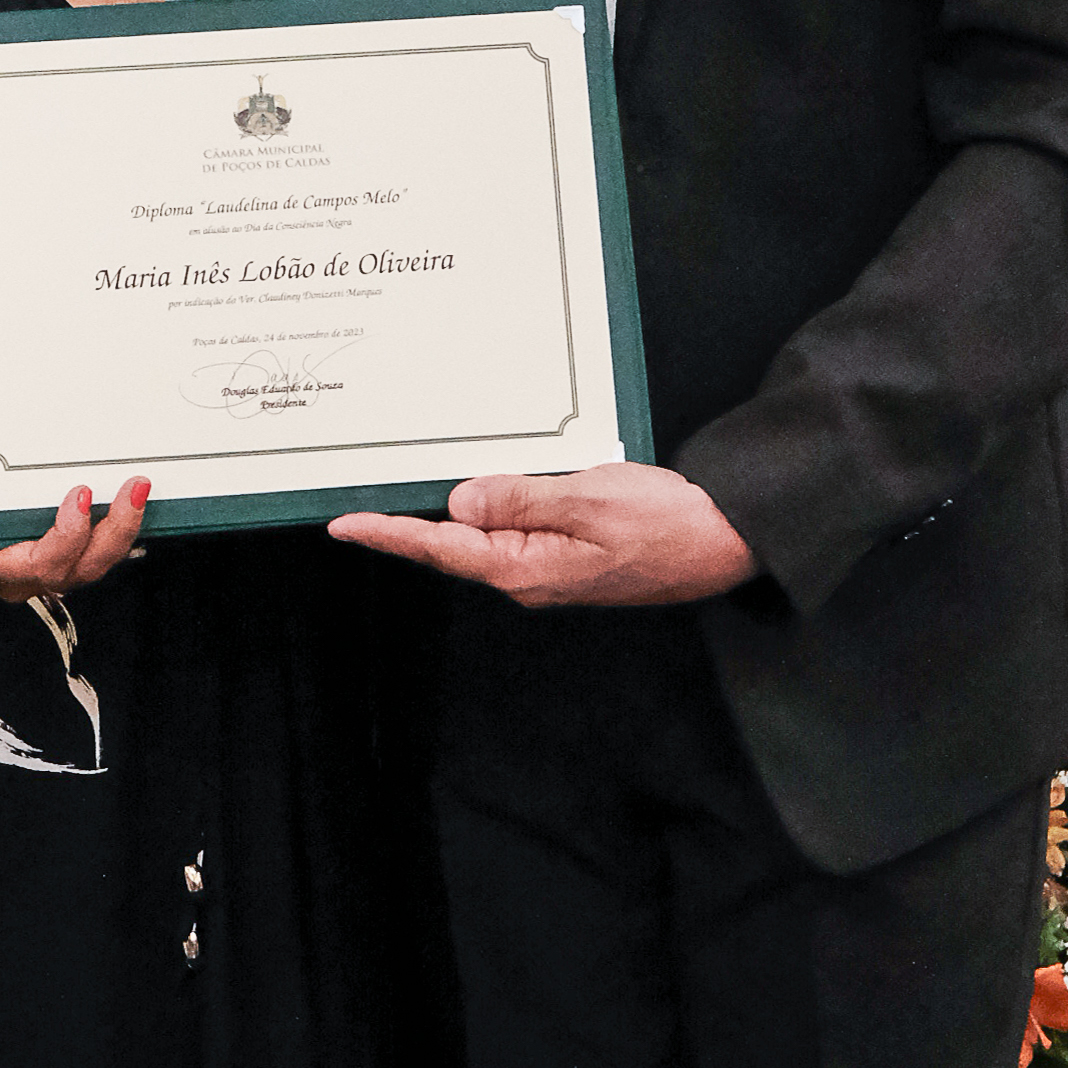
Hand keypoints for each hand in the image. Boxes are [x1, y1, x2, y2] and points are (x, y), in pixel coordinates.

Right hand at [0, 468, 152, 604]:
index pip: (37, 565)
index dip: (65, 537)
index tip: (80, 495)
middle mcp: (21, 576)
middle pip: (76, 569)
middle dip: (110, 533)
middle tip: (132, 489)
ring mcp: (44, 569)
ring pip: (93, 565)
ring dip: (122, 531)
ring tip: (140, 489)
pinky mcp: (61, 556)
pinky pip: (96, 552)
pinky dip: (117, 528)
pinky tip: (134, 498)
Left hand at [327, 462, 758, 608]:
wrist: (726, 543)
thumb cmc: (668, 522)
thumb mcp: (591, 500)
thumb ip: (522, 499)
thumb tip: (459, 503)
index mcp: (527, 568)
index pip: (441, 548)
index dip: (388, 533)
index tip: (342, 524)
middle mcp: (529, 577)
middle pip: (454, 547)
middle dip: (407, 523)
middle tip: (359, 498)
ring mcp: (549, 571)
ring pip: (484, 538)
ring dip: (448, 515)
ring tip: (404, 490)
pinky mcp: (567, 558)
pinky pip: (514, 532)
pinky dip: (490, 510)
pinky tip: (478, 491)